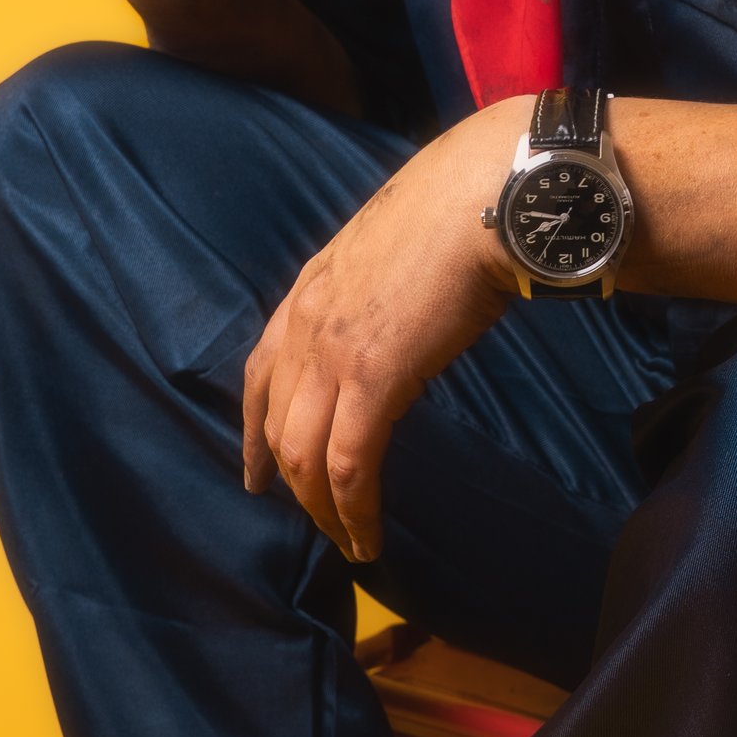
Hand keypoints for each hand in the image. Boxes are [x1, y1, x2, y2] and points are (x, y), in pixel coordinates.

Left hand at [242, 100, 531, 560]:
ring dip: (324, 511)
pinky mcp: (372, 378)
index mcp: (310, 289)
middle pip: (278, 427)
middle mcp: (305, 323)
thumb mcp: (395, 248)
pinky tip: (368, 537)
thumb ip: (380, 290)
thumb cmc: (461, 208)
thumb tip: (405, 317)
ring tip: (349, 542)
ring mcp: (332, 352)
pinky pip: (349, 466)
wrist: (484, 193)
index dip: (252, 432)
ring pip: (303, 457)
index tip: (256, 474)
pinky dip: (354, 511)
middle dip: (294, 486)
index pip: (259, 373)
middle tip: (320, 524)